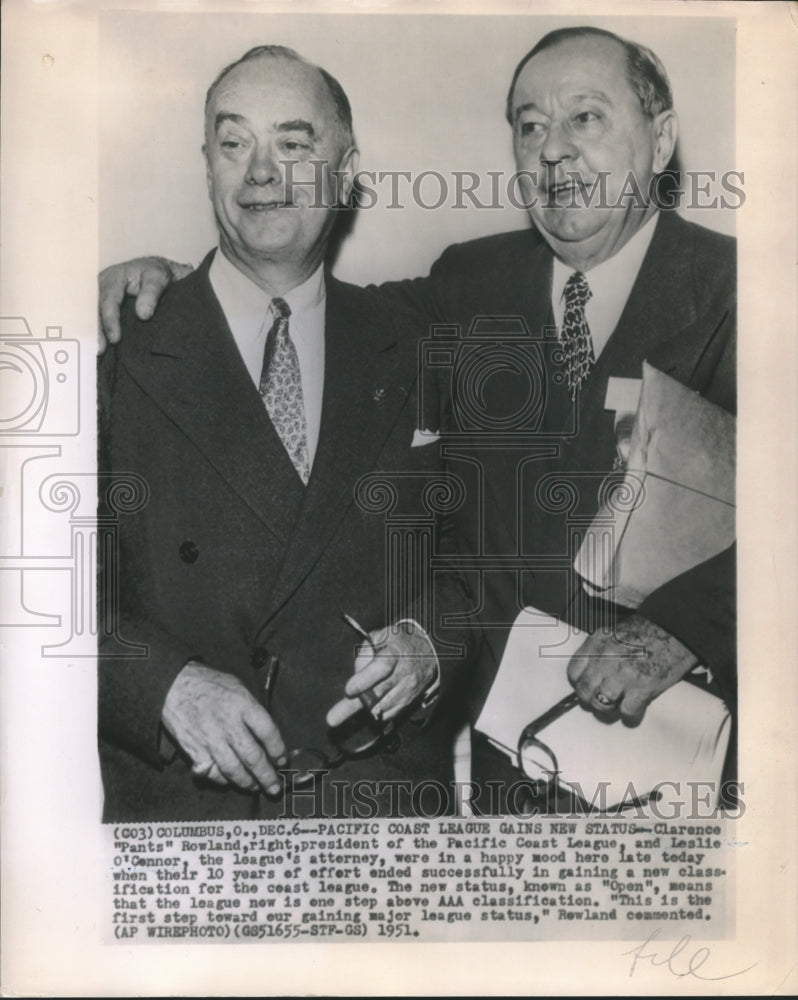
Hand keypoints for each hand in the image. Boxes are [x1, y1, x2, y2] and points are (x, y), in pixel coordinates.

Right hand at [98, 256, 192, 350]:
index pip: (108, 300)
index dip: (110, 320)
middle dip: (97, 330)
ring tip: (99, 352)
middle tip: (100, 350)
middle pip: (95, 310)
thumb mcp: (158, 278)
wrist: (154, 272)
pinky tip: (101, 347)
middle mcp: (102, 286)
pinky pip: (97, 319)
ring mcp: (100, 295)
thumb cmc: (155, 274)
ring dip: (95, 334)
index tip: (115, 338)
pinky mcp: (103, 305)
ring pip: (93, 316)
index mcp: (114, 278)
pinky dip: (98, 332)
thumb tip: (142, 315)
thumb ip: (150, 294)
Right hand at [161, 661, 286, 793]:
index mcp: (243, 704)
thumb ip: (252, 709)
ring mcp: (210, 739)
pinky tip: (229, 779)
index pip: (268, 732)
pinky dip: (222, 780)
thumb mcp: (237, 686)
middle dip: (267, 776)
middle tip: (274, 787)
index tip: (282, 760)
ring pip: (234, 770)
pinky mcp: (194, 751)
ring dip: (247, 783)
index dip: (278, 750)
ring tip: (255, 787)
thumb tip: (266, 733)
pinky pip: (212, 772)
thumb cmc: (209, 684)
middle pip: (253, 757)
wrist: (173, 686)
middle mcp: (228, 724)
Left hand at [326, 622, 437, 726]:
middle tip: (333, 718)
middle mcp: (404, 672)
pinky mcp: (409, 702)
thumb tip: (357, 672)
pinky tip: (370, 703)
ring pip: (382, 707)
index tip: (348, 690)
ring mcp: (408, 689)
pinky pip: (388, 714)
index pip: (381, 667)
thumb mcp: (382, 635)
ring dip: (363, 709)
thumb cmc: (399, 643)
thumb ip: (365, 650)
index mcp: (395, 652)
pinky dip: (375, 713)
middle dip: (354, 706)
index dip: (364, 680)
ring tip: (345, 709)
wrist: (429, 653)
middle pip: (379, 693)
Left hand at [567, 614, 697, 720]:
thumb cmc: (649, 630)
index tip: (585, 688)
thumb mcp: (614, 632)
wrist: (678, 628)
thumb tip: (590, 672)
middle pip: (585, 691)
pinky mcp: (643, 688)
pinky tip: (635, 709)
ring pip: (601, 704)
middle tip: (602, 701)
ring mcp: (623, 674)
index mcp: (598, 642)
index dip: (579, 684)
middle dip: (591, 700)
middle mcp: (606, 658)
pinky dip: (630, 715)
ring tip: (618, 705)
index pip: (574, 672)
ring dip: (609, 710)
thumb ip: (599, 650)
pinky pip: (627, 712)